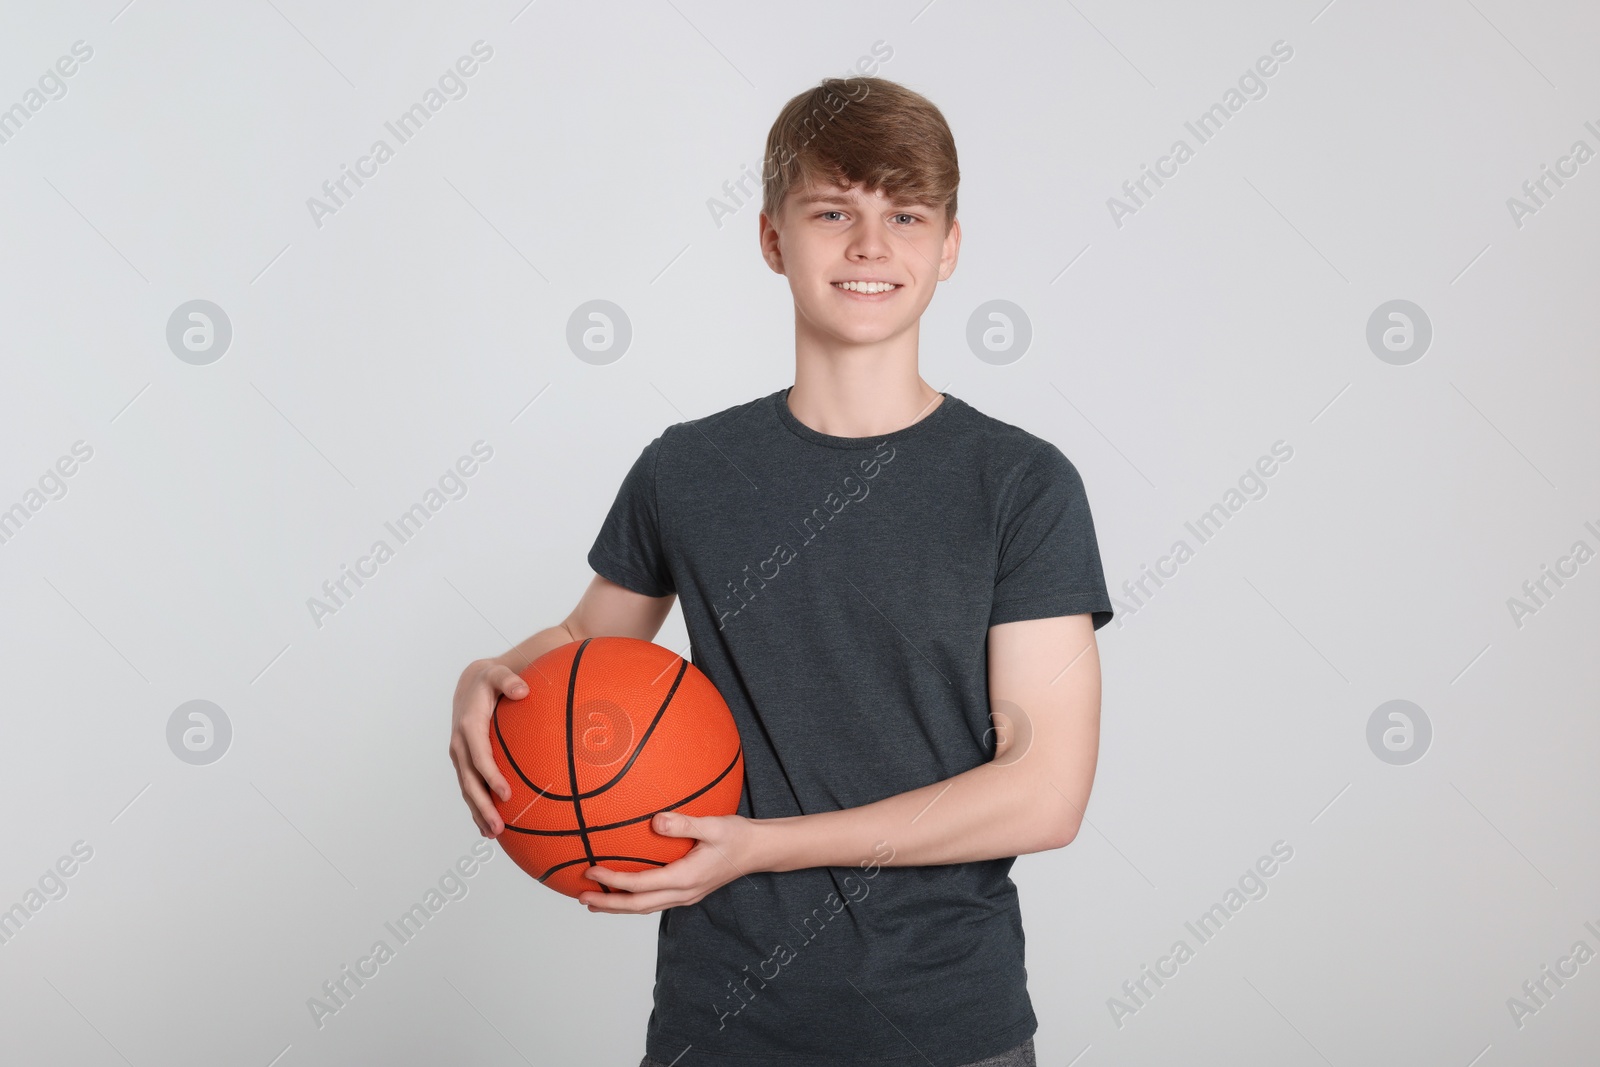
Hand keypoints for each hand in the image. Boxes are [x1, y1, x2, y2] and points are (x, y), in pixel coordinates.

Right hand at [449, 658, 527, 836]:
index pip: (480, 757)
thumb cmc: (490, 680)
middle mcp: (460, 745)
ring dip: (478, 813)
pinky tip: (487, 827)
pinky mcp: (464, 762)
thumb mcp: (498, 674)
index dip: (491, 777)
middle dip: (483, 806)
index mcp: (469, 727)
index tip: (507, 795)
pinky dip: (475, 808)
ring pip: (467, 789)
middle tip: (500, 828)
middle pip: (470, 782)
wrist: (470, 684)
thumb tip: (523, 690)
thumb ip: (509, 680)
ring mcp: (460, 756)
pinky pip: (469, 788)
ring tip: (494, 835)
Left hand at [579, 812, 761, 913]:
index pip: (640, 884)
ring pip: (645, 908)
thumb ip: (684, 823)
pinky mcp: (688, 893)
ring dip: (619, 906)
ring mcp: (686, 896)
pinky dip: (634, 900)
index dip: (613, 880)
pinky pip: (654, 901)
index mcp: (686, 878)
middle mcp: (684, 893)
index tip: (591, 870)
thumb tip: (655, 820)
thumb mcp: (713, 825)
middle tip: (581, 897)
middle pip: (638, 906)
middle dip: (608, 904)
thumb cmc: (738, 836)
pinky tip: (625, 892)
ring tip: (594, 902)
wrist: (759, 851)